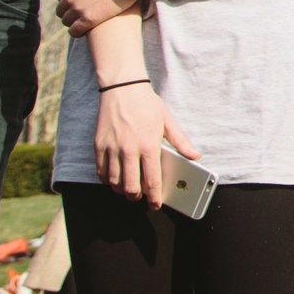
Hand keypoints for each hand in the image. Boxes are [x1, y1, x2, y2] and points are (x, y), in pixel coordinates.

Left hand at [58, 0, 140, 34]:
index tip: (80, 1)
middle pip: (61, 9)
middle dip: (69, 11)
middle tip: (83, 11)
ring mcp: (78, 7)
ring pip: (66, 20)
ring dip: (73, 21)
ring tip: (84, 21)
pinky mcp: (89, 18)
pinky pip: (74, 31)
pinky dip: (77, 31)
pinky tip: (84, 30)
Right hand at [92, 84, 195, 207]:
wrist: (122, 88)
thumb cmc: (147, 104)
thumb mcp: (168, 121)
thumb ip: (181, 142)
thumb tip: (195, 156)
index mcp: (148, 146)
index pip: (152, 181)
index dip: (154, 197)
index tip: (155, 205)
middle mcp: (129, 150)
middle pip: (130, 187)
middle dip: (136, 197)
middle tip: (140, 197)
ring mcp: (112, 148)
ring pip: (113, 182)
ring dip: (120, 190)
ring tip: (127, 189)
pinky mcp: (98, 145)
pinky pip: (100, 170)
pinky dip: (106, 179)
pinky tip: (112, 179)